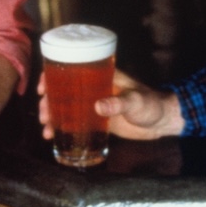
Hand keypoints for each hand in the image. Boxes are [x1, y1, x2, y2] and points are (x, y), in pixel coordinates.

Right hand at [38, 68, 182, 140]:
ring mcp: (94, 105)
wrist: (162, 122)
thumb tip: (98, 106)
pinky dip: (63, 128)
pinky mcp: (98, 121)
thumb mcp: (136, 101)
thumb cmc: (151, 104)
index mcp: (101, 76)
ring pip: (66, 108)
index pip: (71, 69)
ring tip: (46, 130)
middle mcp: (93, 88)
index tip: (43, 87)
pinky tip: (53, 137)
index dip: (52, 75)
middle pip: (63, 91)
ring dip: (53, 116)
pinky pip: (76, 123)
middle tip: (43, 114)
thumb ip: (119, 103)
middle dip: (48, 102)